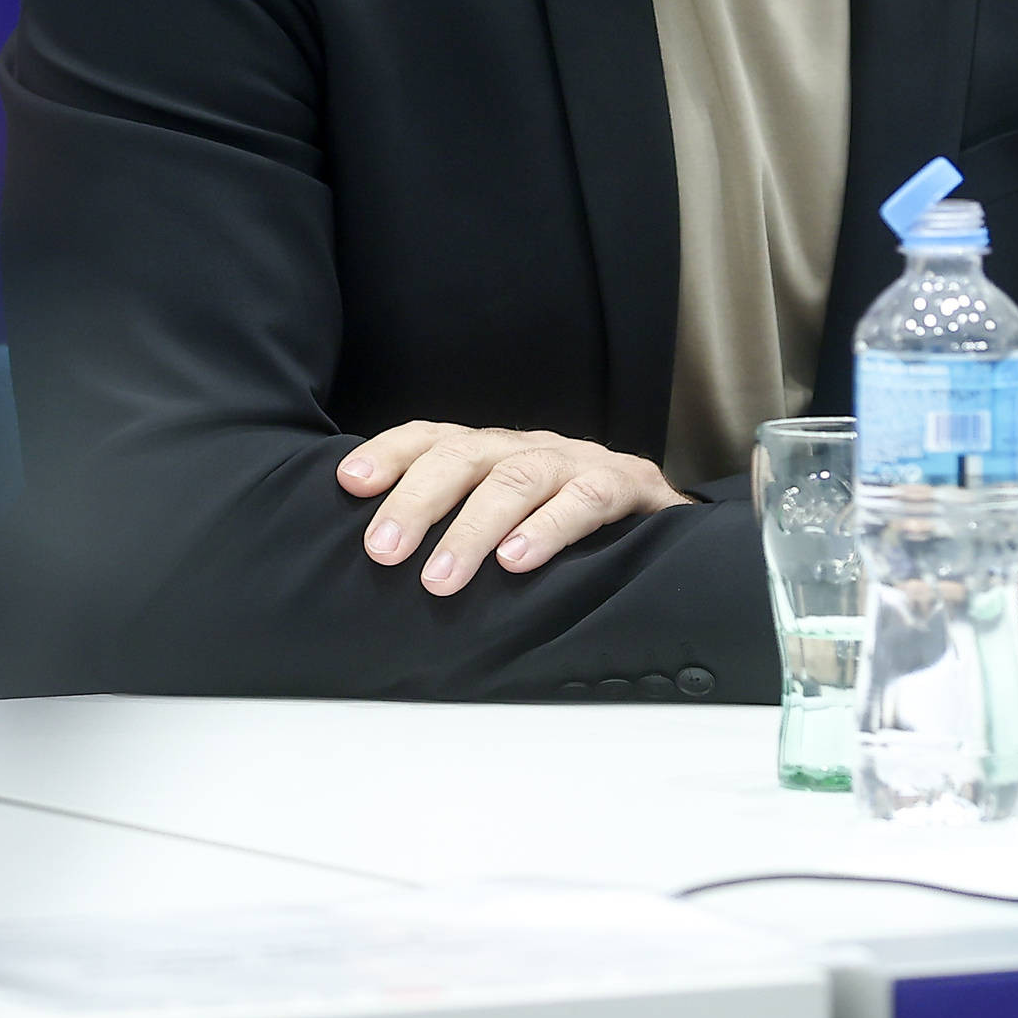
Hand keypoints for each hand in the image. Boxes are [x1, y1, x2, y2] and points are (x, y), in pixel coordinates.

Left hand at [337, 423, 691, 595]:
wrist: (667, 524)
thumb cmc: (567, 531)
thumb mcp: (505, 523)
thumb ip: (454, 529)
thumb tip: (379, 560)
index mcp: (494, 453)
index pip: (433, 438)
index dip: (391, 454)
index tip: (351, 482)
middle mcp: (529, 448)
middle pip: (464, 456)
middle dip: (418, 499)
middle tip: (383, 550)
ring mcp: (578, 463)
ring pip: (517, 478)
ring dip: (472, 529)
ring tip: (440, 579)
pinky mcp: (627, 487)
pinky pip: (585, 499)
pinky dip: (548, 529)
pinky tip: (517, 561)